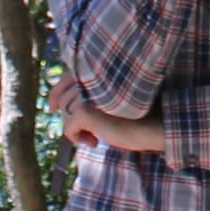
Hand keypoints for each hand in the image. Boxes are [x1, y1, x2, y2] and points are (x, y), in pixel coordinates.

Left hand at [48, 81, 166, 153]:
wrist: (157, 124)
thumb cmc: (139, 112)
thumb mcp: (112, 98)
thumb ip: (92, 91)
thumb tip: (58, 103)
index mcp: (98, 68)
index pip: (65, 79)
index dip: (55, 94)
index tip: (52, 108)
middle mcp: (91, 76)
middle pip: (62, 99)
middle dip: (69, 116)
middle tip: (86, 131)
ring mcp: (88, 92)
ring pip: (65, 113)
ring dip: (76, 127)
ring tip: (96, 136)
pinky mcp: (86, 110)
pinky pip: (68, 127)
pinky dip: (77, 138)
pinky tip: (95, 141)